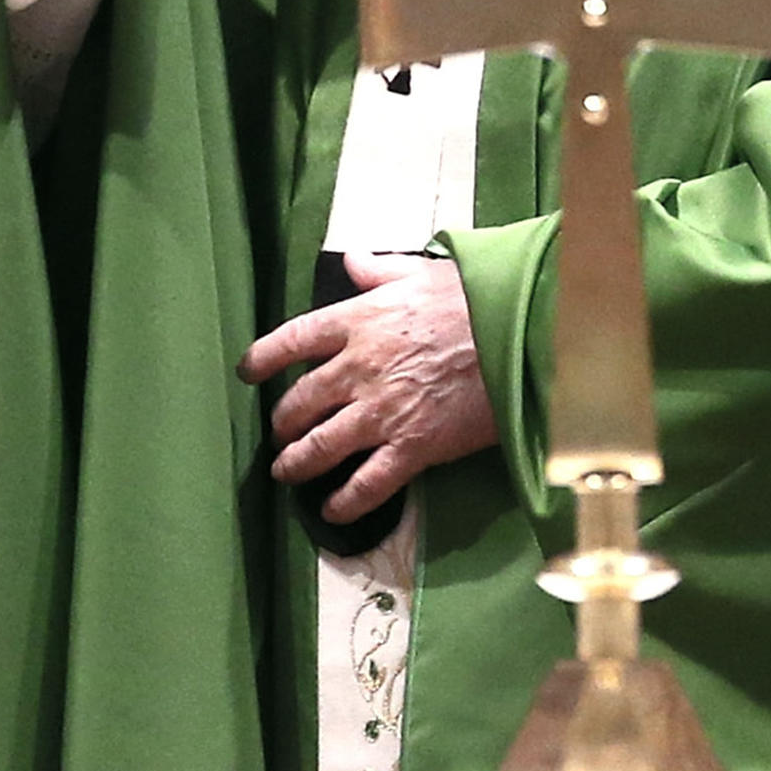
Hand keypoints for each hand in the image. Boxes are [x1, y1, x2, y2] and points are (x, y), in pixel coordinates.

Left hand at [241, 251, 501, 521]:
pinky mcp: (412, 447)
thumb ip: (382, 270)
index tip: (248, 371)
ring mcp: (382, 412)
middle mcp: (358, 368)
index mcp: (359, 321)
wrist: (521, 336)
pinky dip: (344, 502)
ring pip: (320, 447)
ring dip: (297, 463)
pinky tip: (332, 510)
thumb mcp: (425, 272)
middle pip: (300, 401)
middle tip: (280, 431)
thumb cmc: (479, 300)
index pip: (292, 340)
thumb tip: (352, 260)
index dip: (263, 359)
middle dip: (283, 421)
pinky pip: (366, 484)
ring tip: (287, 472)